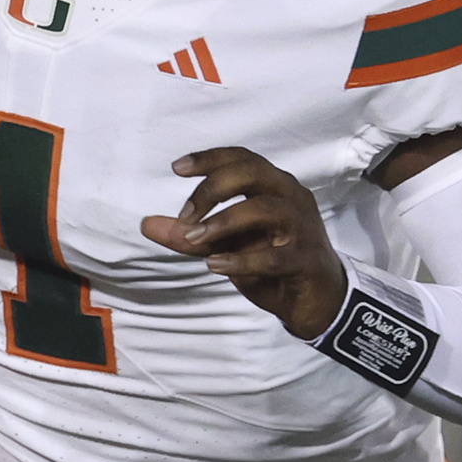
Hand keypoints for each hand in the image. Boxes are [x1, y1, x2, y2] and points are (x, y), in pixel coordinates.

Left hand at [142, 147, 347, 341]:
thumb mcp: (224, 248)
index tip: (177, 168)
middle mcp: (291, 198)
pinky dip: (241, 260)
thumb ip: (189, 235)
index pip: (243, 159)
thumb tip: (146, 224)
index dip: (210, 158)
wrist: (314, 303)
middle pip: (252, 172)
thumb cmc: (272, 265)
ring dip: (223, 222)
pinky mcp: (305, 260)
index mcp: (274, 187)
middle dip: (212, 188)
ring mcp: (302, 228)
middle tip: (184, 215)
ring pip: (263, 209)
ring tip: (194, 239)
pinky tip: (215, 265)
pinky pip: (274, 256)